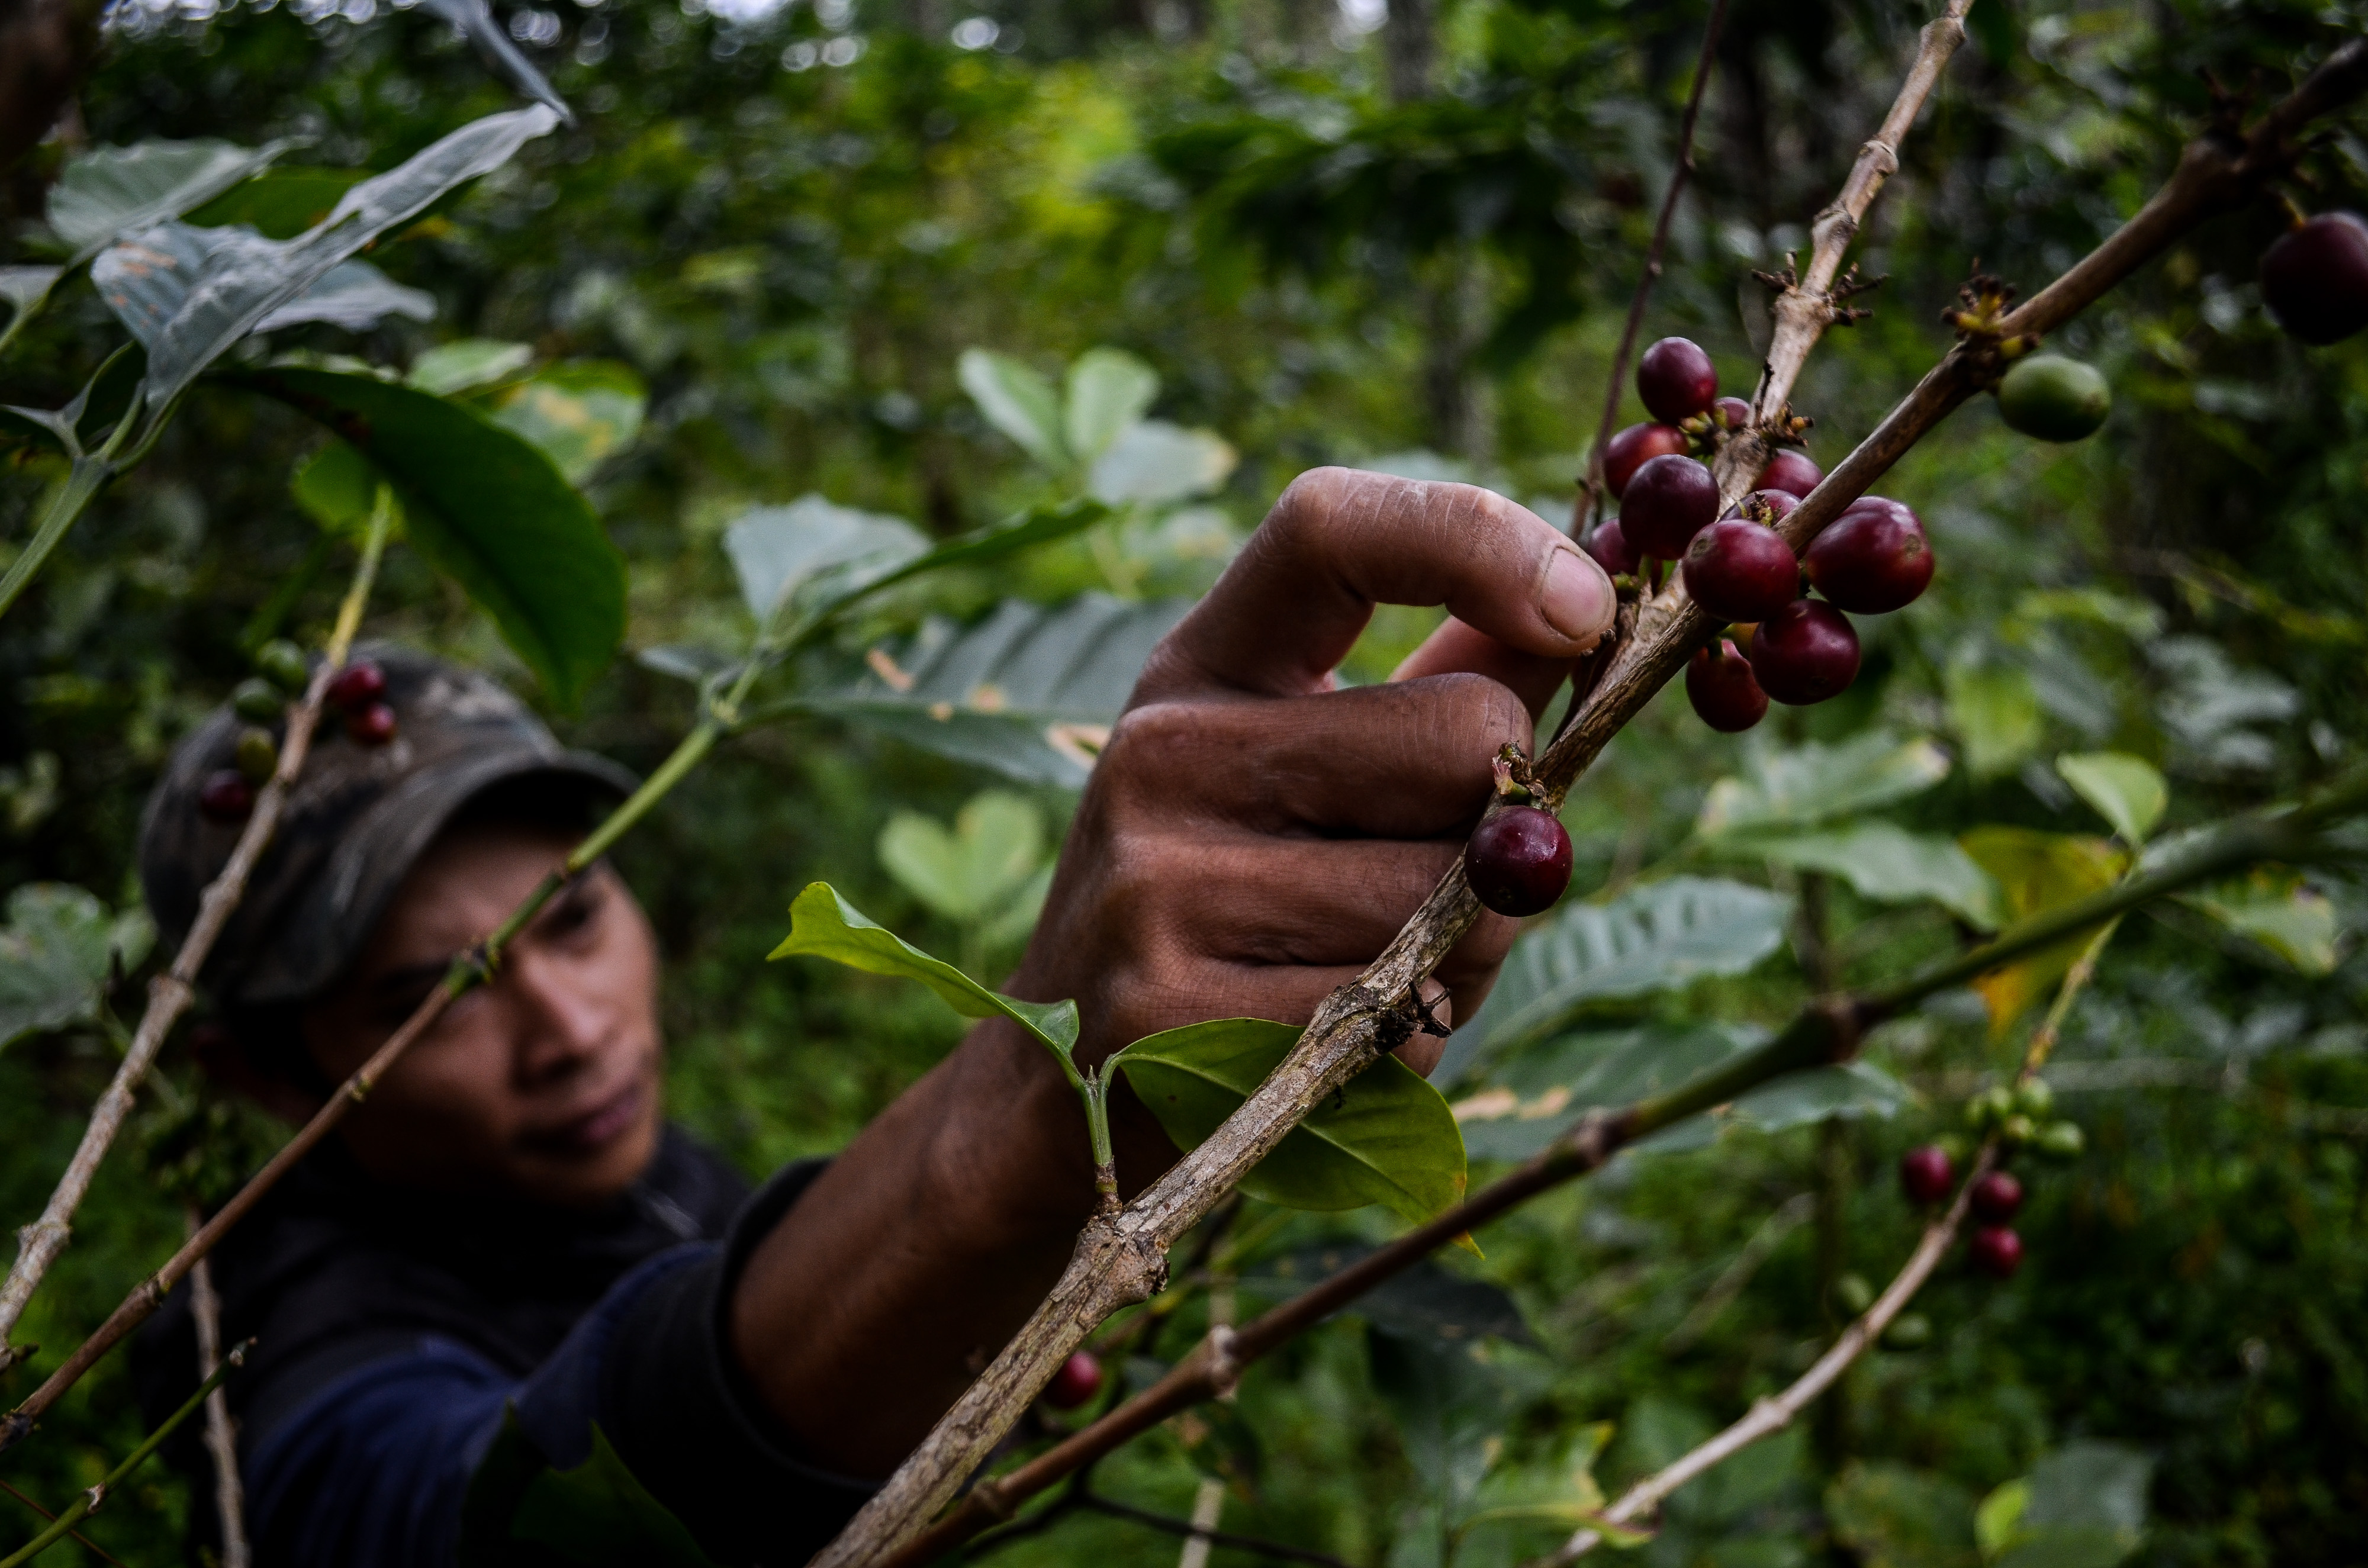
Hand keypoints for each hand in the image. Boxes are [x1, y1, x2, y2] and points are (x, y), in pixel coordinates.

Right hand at [732, 468, 1614, 1472]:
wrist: (1064, 1091)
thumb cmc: (1236, 901)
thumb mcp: (1303, 765)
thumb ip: (1445, 683)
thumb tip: (1601, 609)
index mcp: (1202, 665)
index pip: (1334, 529)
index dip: (1480, 543)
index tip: (1585, 609)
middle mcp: (1162, 751)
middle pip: (1469, 737)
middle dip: (1503, 825)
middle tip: (1433, 884)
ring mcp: (1155, 883)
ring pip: (1454, 897)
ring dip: (1466, 950)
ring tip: (1370, 974)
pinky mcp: (1172, 1016)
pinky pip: (1400, 1017)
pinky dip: (1408, 1043)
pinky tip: (1331, 1045)